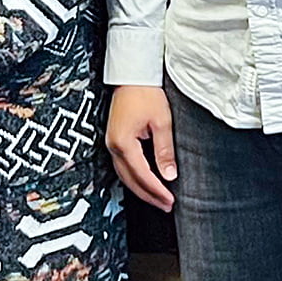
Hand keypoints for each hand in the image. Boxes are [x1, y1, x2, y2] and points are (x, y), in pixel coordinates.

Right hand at [108, 85, 179, 210]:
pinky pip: (123, 165)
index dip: (157, 190)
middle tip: (166, 206)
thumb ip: (164, 151)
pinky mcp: (115, 139)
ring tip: (159, 198)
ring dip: (141, 189)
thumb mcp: (161, 122)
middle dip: (149, 195)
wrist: (132, 74)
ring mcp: (111, 143)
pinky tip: (146, 182)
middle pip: (130, 180)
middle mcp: (113, 146)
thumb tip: (169, 175)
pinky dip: (135, 177)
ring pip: (125, 175)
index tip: (170, 200)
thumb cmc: (145, 93)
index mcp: (123, 143)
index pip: (142, 175)